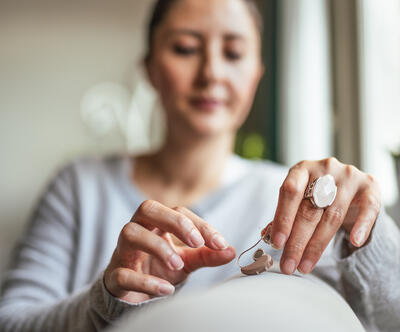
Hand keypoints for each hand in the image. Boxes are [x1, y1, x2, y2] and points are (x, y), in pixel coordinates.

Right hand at [104, 200, 235, 302]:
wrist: (133, 293)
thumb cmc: (158, 268)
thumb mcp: (186, 260)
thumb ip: (206, 254)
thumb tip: (231, 251)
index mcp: (156, 223)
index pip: (177, 211)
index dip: (199, 224)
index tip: (220, 243)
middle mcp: (138, 230)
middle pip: (147, 209)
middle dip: (174, 222)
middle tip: (196, 242)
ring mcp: (123, 252)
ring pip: (130, 233)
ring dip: (158, 247)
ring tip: (179, 265)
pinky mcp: (114, 276)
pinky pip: (122, 273)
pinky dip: (145, 281)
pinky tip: (166, 289)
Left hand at [269, 157, 380, 274]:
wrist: (350, 186)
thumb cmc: (317, 195)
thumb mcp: (299, 199)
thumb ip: (284, 215)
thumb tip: (266, 236)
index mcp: (302, 169)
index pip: (289, 192)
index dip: (282, 219)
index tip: (277, 244)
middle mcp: (325, 168)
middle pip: (309, 209)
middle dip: (296, 241)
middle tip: (288, 265)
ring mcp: (349, 176)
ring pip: (332, 215)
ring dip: (317, 245)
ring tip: (305, 265)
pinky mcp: (370, 186)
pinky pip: (368, 208)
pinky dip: (362, 226)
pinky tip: (354, 242)